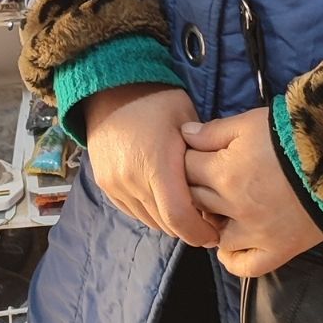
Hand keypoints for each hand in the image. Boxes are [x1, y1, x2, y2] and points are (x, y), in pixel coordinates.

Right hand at [82, 84, 220, 247]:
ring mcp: (115, 184)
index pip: (178, 216)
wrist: (110, 88)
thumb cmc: (157, 100)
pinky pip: (133, 211)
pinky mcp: (105, 185)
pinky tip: (162, 198)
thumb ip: (202, 154)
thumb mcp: (187, 119)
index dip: (198, 232)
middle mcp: (132, 180)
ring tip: (184, 208)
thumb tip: (217, 185)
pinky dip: (150, 211)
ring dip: (168, 220)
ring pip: (149, 220)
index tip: (214, 234)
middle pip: (165, 223)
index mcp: (156, 164)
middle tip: (206, 220)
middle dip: (187, 228)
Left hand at [183, 108, 322, 276]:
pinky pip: (244, 265)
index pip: (186, 167)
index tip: (196, 152)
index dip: (188, 156)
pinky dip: (231, 258)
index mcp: (224, 172)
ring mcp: (254, 233)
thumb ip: (214, 131)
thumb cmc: (290, 134)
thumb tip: (184, 134)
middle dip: (194, 186)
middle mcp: (233, 207)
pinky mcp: (276, 251)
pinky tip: (228, 244)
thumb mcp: (250, 122)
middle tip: (204, 176)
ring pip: (213, 233)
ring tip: (216, 207)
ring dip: (209, 220)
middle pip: (195, 199)